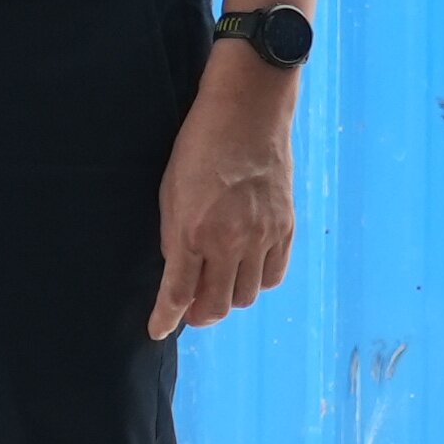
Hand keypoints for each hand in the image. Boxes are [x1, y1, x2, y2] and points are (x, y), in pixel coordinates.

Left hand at [151, 46, 300, 339]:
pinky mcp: (286, 227)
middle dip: (200, 313)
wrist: (248, 112)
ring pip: (247, 296)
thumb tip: (180, 273)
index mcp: (193, 232)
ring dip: (229, 297)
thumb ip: (175, 238)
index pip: (178, 293)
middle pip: (217, 305)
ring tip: (218, 283)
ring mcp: (263, 236)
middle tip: (191, 307)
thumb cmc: (199, 146)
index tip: (158, 331)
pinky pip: (274, 275)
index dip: (166, 319)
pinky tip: (246, 268)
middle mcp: (230, 242)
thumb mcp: (170, 192)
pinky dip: (258, 281)